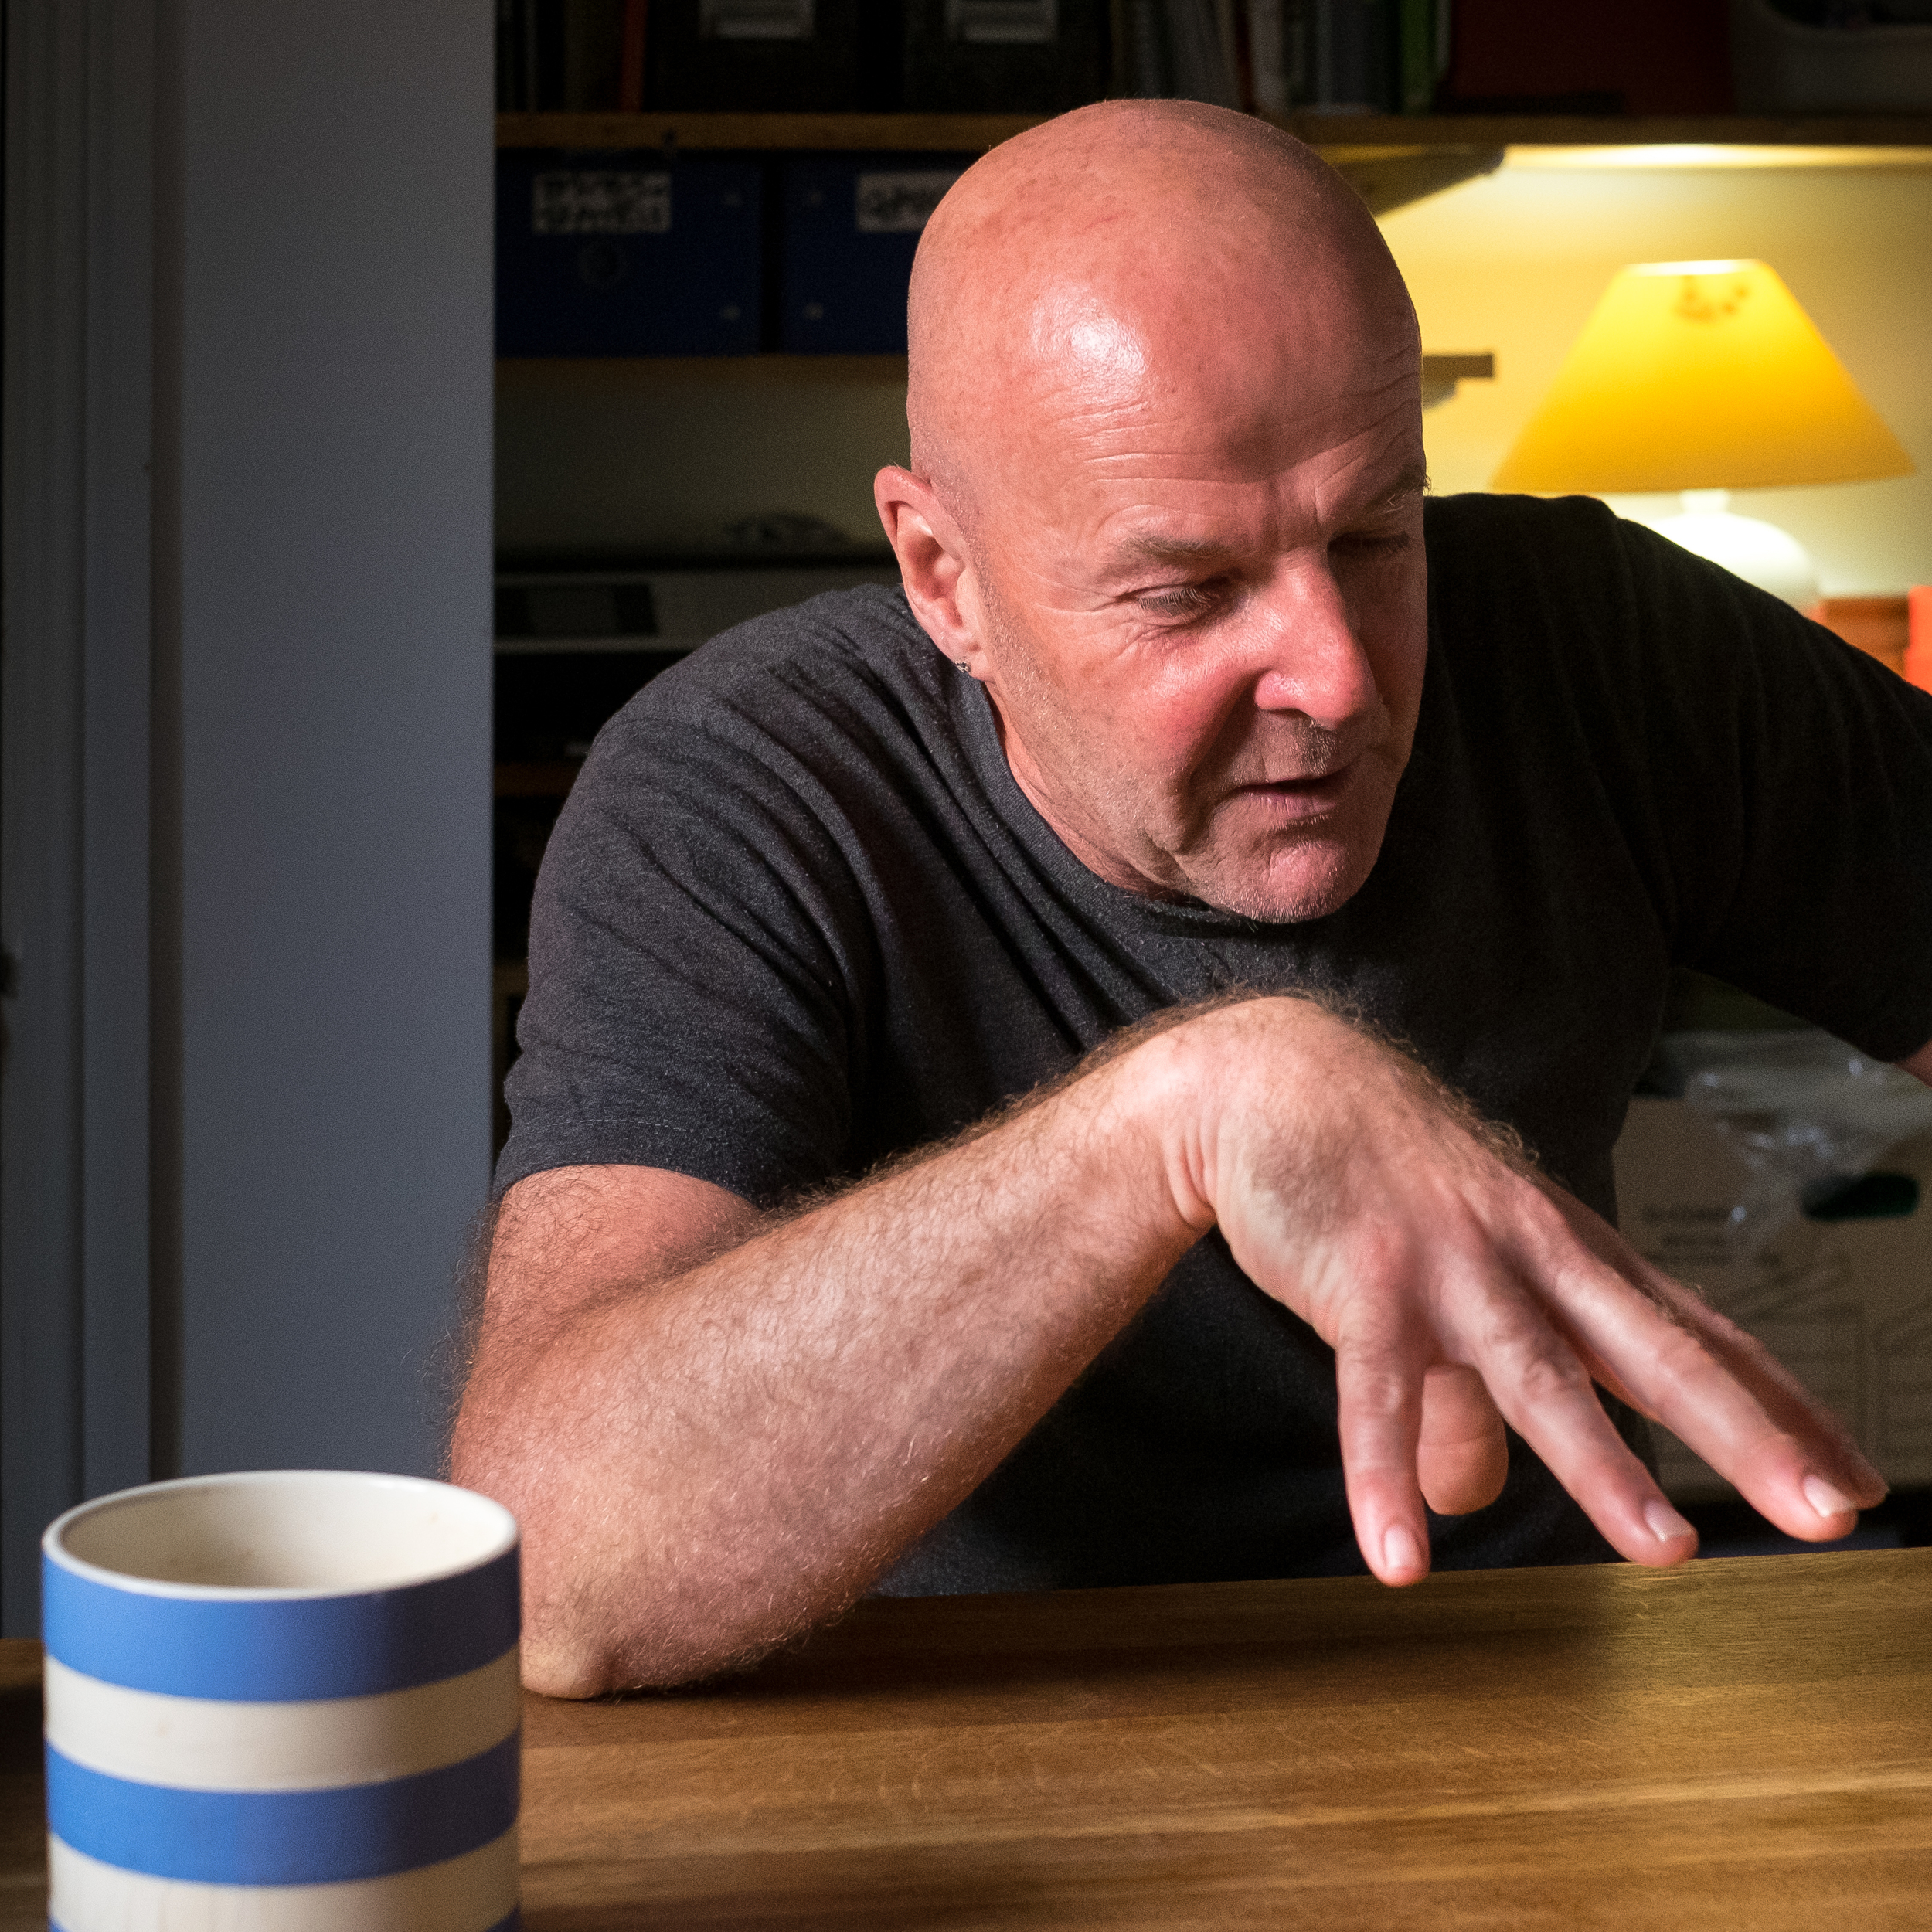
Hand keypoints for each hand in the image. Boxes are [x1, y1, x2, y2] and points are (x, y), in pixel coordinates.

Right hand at [1152, 998, 1887, 1582]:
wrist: (1276, 1079)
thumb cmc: (1377, 1180)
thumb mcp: (1446, 1288)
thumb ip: (1466, 1402)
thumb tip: (1472, 1502)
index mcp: (1570, 1251)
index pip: (1696, 1334)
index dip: (1782, 1407)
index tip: (1860, 1481)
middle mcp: (1531, 1254)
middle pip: (1654, 1353)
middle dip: (1748, 1435)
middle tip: (1827, 1512)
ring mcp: (1451, 1265)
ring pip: (1538, 1374)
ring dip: (1603, 1467)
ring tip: (1666, 1551)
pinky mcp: (1362, 1280)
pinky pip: (1375, 1392)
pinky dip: (1385, 1476)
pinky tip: (1402, 1557)